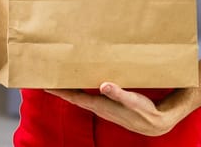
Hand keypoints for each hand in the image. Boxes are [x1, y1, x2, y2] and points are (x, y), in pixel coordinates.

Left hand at [45, 82, 187, 136]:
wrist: (155, 123)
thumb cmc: (144, 111)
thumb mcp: (133, 101)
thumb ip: (119, 93)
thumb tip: (104, 86)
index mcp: (99, 104)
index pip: (74, 97)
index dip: (59, 91)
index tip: (45, 85)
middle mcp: (97, 106)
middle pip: (73, 96)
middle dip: (59, 88)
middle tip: (45, 78)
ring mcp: (101, 107)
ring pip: (79, 96)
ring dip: (68, 89)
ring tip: (58, 79)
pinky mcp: (107, 105)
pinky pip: (88, 96)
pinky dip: (80, 89)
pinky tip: (79, 83)